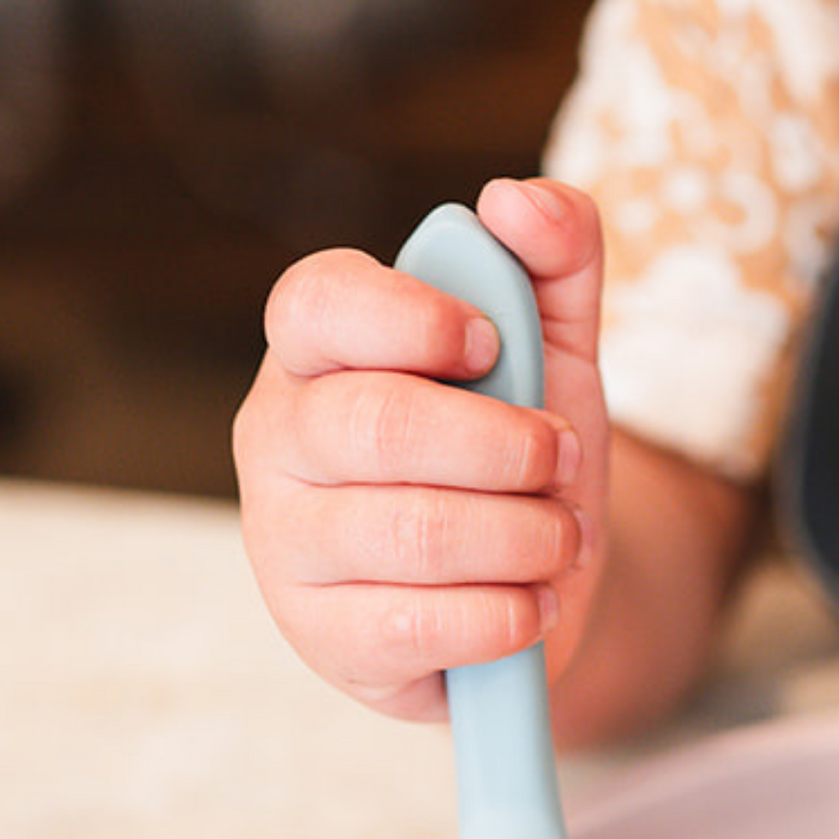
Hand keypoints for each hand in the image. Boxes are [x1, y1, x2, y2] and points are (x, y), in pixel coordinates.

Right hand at [234, 177, 610, 721]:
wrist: (541, 589)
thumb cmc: (522, 456)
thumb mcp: (555, 349)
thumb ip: (554, 258)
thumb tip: (516, 200)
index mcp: (318, 349)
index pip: (318, 303)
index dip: (416, 318)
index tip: (494, 346)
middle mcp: (278, 439)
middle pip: (378, 424)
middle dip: (506, 446)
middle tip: (561, 460)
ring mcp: (287, 545)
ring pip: (412, 531)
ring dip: (525, 535)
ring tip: (559, 539)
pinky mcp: (323, 638)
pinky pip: (418, 625)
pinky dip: (506, 615)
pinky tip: (529, 603)